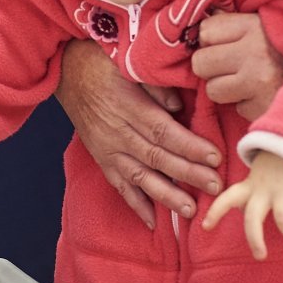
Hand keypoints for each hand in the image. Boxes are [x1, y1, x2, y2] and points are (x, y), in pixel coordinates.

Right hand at [56, 40, 222, 228]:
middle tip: (214, 186)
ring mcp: (108, 149)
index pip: (163, 131)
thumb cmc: (104, 62)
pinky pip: (119, 185)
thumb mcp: (129, 62)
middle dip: (188, 173)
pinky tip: (153, 221)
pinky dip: (135, 204)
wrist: (68, 70)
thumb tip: (178, 107)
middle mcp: (117, 132)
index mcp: (128, 106)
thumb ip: (155, 86)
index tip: (214, 156)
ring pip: (140, 176)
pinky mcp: (101, 159)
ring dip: (166, 195)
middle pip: (157, 157)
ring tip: (189, 210)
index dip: (189, 146)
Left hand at [191, 13, 282, 120]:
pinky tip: (264, 96)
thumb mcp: (269, 27)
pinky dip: (248, 106)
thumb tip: (199, 31)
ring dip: (227, 91)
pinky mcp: (263, 108)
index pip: (205, 30)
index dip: (210, 41)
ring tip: (248, 84)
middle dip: (211, 69)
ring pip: (213, 90)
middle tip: (231, 69)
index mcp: (254, 26)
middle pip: (201, 62)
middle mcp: (253, 52)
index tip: (222, 46)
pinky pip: (238, 109)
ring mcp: (258, 82)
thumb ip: (236, 27)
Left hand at [201, 151, 282, 259]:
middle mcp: (263, 191)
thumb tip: (233, 213)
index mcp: (249, 189)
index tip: (205, 227)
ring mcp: (281, 188)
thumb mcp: (255, 183)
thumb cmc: (271, 171)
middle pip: (253, 216)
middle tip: (260, 256)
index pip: (226, 199)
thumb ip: (247, 198)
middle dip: (254, 237)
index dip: (215, 211)